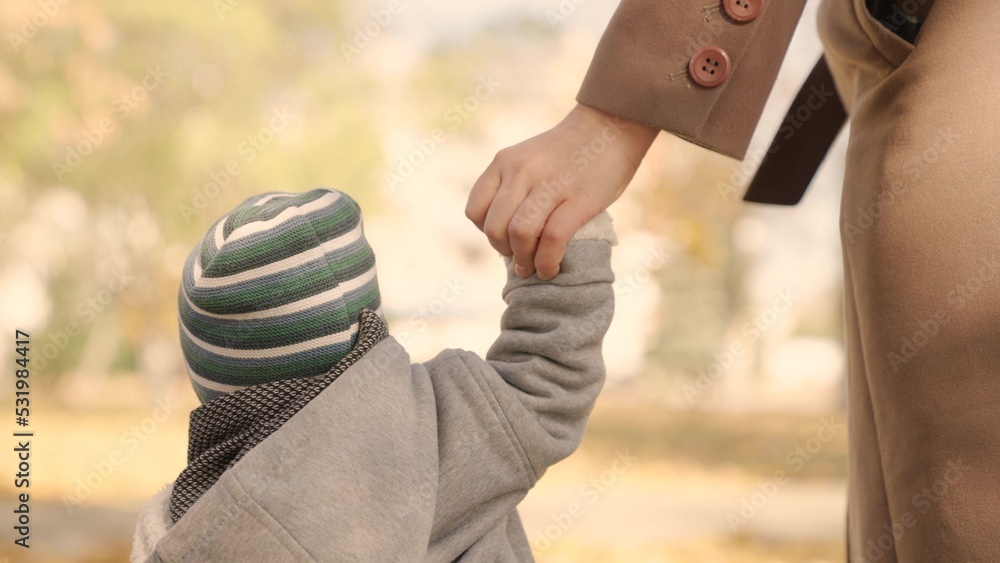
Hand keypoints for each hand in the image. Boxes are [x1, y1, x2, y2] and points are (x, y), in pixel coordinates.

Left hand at [466, 103, 656, 279]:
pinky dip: (547, 261)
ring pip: (520, 235)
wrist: (610, 126)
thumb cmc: (570, 151)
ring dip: (524, 260)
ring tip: (533, 268)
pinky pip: (552, 239)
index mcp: (504, 162)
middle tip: (520, 258)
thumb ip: (513, 187)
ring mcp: (550, 185)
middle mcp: (521, 172)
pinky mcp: (578, 200)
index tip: (504, 238)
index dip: (485, 233)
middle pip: (495, 228)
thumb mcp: (528, 159)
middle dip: (504, 252)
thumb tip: (507, 235)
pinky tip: (551, 268)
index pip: (475, 210)